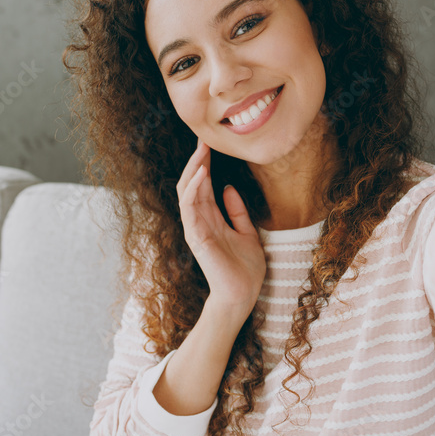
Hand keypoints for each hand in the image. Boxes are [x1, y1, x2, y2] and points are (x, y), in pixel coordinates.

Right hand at [176, 138, 267, 316]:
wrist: (243, 295)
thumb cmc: (245, 269)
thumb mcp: (247, 233)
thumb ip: (237, 212)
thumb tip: (228, 188)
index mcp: (211, 219)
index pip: (204, 186)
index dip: (205, 165)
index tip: (211, 144)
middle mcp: (200, 221)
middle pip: (192, 184)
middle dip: (197, 161)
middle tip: (204, 139)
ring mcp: (196, 229)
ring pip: (187, 192)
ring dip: (193, 170)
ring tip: (201, 151)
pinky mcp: (196, 238)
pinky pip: (190, 209)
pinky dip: (193, 190)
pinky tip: (201, 174)